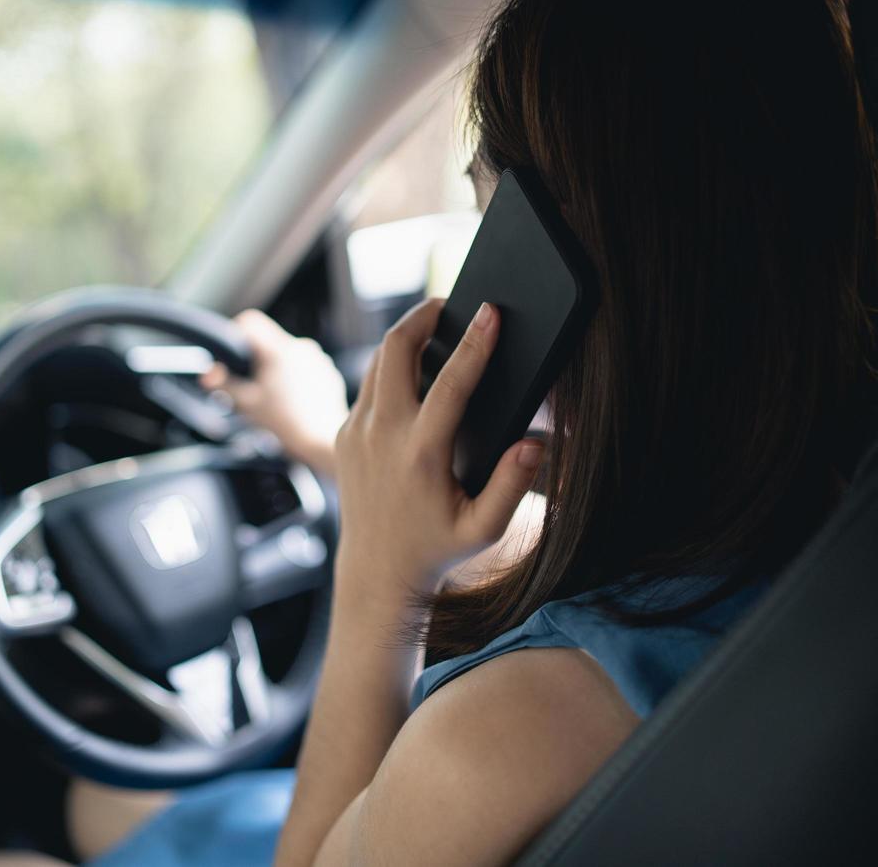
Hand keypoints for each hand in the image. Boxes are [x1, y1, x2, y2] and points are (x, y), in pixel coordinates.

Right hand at [200, 309, 346, 475]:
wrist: (321, 439)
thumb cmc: (284, 422)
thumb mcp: (247, 403)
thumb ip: (224, 384)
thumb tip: (207, 374)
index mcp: (279, 350)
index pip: (252, 322)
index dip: (237, 332)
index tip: (234, 354)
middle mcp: (301, 346)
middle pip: (269, 340)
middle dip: (257, 358)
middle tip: (252, 384)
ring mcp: (318, 358)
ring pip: (288, 353)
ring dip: (277, 368)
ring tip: (275, 396)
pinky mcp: (328, 370)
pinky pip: (306, 365)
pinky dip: (296, 377)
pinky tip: (294, 399)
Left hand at [333, 299, 544, 600]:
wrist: (376, 573)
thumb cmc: (437, 549)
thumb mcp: (484, 528)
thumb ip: (512, 485)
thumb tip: (534, 442)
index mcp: (420, 454)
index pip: (451, 382)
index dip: (475, 343)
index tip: (490, 311)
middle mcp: (381, 435)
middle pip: (396, 348)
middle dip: (424, 316)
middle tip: (452, 304)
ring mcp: (356, 431)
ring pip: (379, 361)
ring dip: (406, 337)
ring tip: (437, 328)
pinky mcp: (343, 433)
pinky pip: (369, 385)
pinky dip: (392, 368)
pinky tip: (417, 372)